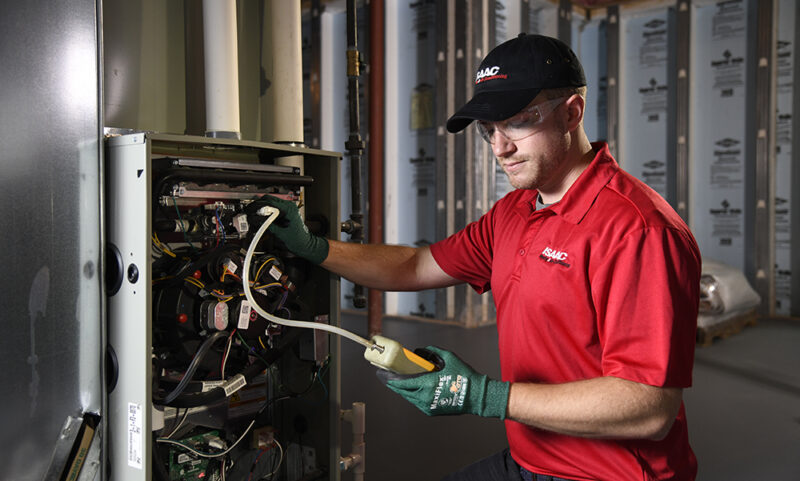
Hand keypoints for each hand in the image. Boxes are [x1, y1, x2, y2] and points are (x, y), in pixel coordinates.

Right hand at [258, 196, 328, 264]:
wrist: (305, 245)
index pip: (271, 202)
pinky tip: (260, 217)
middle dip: (258, 205)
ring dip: (261, 208)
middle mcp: (289, 206)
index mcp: (290, 209)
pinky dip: (265, 212)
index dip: (259, 206)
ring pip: (269, 202)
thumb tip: (258, 221)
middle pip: (268, 199)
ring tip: (253, 215)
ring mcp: (287, 209)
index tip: (252, 210)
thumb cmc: (298, 241)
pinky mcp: (284, 213)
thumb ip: (270, 226)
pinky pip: (272, 208)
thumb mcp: (282, 234)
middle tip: (250, 212)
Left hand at [375, 346, 508, 418]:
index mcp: (427, 384)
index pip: (403, 383)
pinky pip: (417, 403)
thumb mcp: (449, 357)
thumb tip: (420, 351)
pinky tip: (412, 389)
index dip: (391, 379)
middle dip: (394, 385)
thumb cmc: (464, 377)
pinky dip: (412, 396)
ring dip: (403, 391)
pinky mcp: (432, 411)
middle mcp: (425, 397)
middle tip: (387, 378)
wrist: (476, 396)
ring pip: (409, 398)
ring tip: (398, 383)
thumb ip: (432, 351)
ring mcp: (428, 406)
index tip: (383, 374)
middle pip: (403, 391)